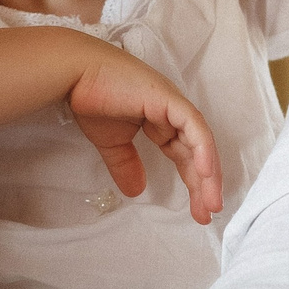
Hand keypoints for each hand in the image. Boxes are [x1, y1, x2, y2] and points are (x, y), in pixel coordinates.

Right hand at [66, 42, 223, 223]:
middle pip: (197, 153)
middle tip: (208, 214)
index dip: (193, 182)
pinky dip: (203, 149)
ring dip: (208, 174)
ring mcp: (173, 104)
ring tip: (211, 203)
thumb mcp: (112, 143)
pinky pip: (194, 127)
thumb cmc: (91, 99)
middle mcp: (173, 113)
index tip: (197, 211)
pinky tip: (206, 173)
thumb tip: (136, 192)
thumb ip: (126, 165)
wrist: (76, 74)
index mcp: (162, 121)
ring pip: (201, 143)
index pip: (185, 155)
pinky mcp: (169, 99)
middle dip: (204, 185)